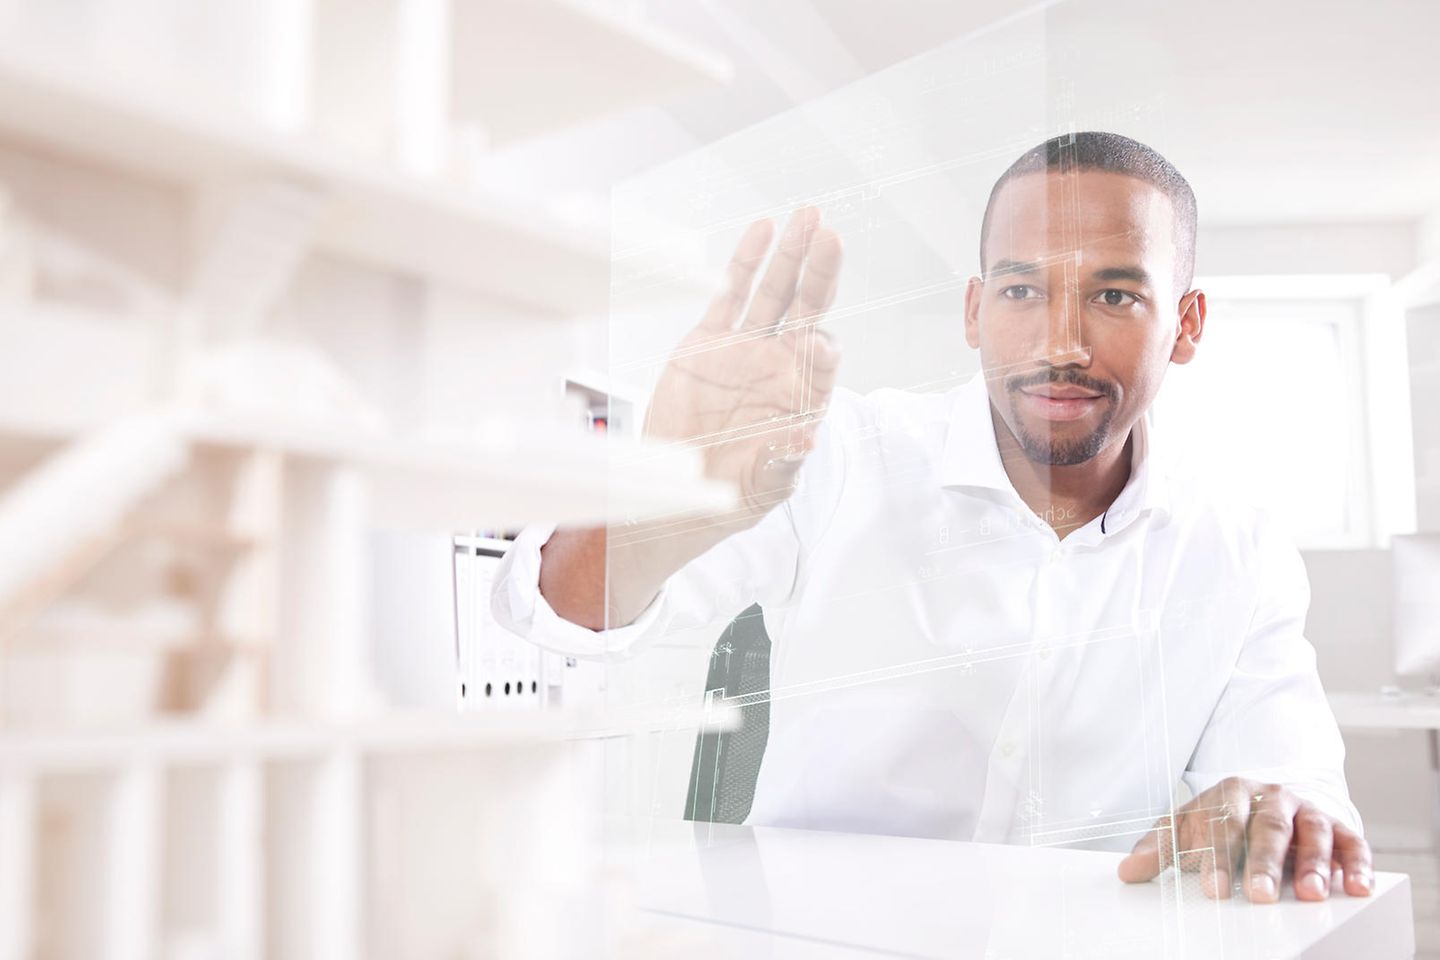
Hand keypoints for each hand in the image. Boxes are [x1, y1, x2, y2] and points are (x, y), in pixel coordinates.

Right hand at [643, 207, 842, 522]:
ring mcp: (747, 348)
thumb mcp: (764, 487)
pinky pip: (732, 295)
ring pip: (774, 292)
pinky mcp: (710, 342)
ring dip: (790, 255)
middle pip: (809, 308)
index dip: (822, 346)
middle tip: (830, 237)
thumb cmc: (733, 492)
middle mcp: (781, 365)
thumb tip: (804, 442)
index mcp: (804, 395)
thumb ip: (783, 464)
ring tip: (805, 218)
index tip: (813, 345)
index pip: (824, 357)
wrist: (681, 491)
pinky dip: (746, 263)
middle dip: (821, 273)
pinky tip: (761, 232)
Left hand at [1117, 777, 1372, 902]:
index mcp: (1231, 793)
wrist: (1265, 802)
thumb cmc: (1222, 822)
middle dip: (1265, 862)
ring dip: (1313, 863)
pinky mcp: (1338, 828)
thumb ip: (1159, 848)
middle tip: (1259, 895)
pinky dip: (1356, 864)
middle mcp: (1272, 797)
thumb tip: (1127, 871)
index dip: (1218, 856)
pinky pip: (1351, 843)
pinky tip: (1356, 886)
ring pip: (1313, 832)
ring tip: (1309, 893)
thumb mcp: (1187, 829)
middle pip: (1268, 827)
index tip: (1213, 888)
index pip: (1223, 823)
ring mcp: (1306, 811)